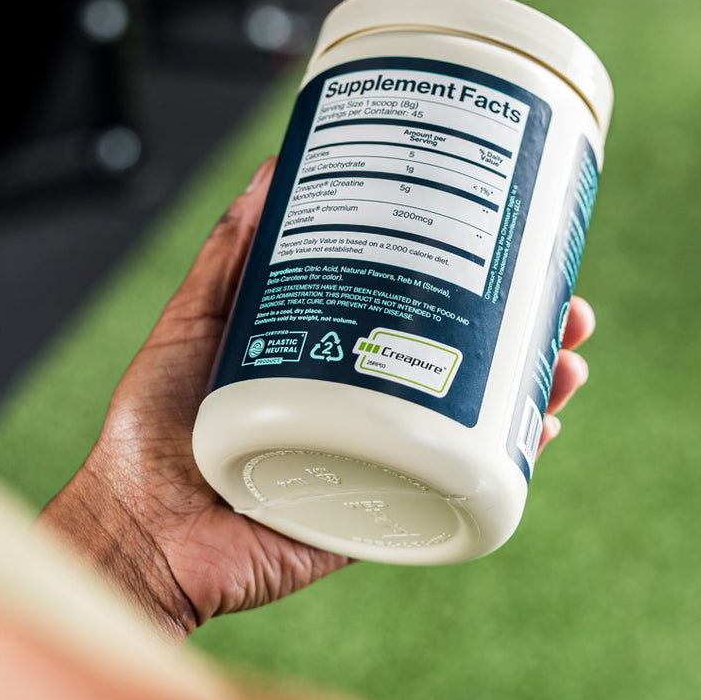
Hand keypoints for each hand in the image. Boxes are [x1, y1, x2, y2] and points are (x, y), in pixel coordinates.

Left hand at [40, 158, 596, 638]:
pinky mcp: (378, 517)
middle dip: (527, 334)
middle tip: (566, 301)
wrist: (133, 529)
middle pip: (467, 367)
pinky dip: (507, 464)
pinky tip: (540, 430)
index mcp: (331, 363)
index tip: (516, 249)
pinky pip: (454, 492)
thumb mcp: (192, 321)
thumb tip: (271, 170)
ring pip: (475, 424)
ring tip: (567, 353)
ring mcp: (377, 465)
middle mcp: (364, 411)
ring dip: (535, 388)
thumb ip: (228, 255)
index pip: (420, 317)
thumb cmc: (148, 435)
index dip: (474, 287)